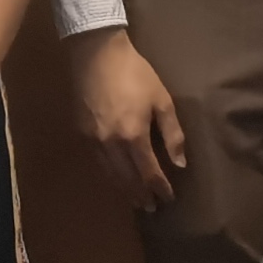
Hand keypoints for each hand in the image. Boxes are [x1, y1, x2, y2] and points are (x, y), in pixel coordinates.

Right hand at [72, 28, 186, 208]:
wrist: (97, 54)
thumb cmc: (136, 74)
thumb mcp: (162, 100)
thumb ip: (172, 133)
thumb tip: (180, 163)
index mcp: (133, 137)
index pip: (149, 173)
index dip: (160, 188)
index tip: (169, 198)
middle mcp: (111, 145)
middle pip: (128, 180)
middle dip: (141, 195)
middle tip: (151, 207)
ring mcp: (93, 140)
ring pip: (110, 175)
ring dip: (124, 190)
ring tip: (136, 200)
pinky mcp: (82, 133)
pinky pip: (98, 162)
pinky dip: (110, 174)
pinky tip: (116, 177)